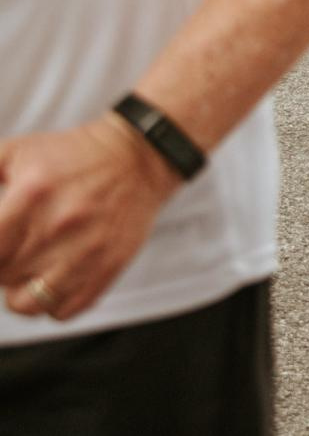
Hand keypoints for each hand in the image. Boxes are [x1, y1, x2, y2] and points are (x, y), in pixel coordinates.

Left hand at [0, 115, 180, 321]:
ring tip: (28, 266)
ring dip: (18, 289)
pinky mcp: (108, 269)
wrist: (138, 159)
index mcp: (30, 195)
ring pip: (24, 303)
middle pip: (1, 274)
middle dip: (0, 263)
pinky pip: (62, 312)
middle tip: (13, 245)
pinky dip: (51, 302)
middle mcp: (57, 227)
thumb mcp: (14, 153)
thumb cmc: (70, 156)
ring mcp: (85, 252)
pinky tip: (55, 276)